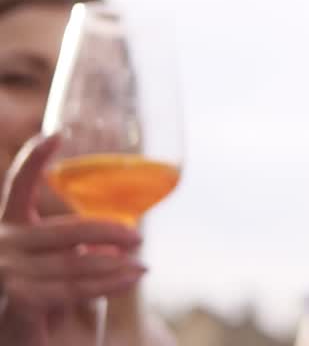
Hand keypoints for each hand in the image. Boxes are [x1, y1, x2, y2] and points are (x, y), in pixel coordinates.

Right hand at [0, 134, 145, 342]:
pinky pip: (70, 289)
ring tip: (142, 266)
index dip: (34, 159)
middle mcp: (4, 243)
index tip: (57, 135)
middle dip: (108, 233)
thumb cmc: (33, 288)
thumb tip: (117, 228)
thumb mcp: (44, 256)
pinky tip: (128, 279)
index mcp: (9, 223)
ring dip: (114, 266)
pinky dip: (105, 284)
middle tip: (139, 237)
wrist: (11, 329)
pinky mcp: (18, 299)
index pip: (17, 184)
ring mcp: (8, 273)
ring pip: (74, 264)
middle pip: (66, 231)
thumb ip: (66, 238)